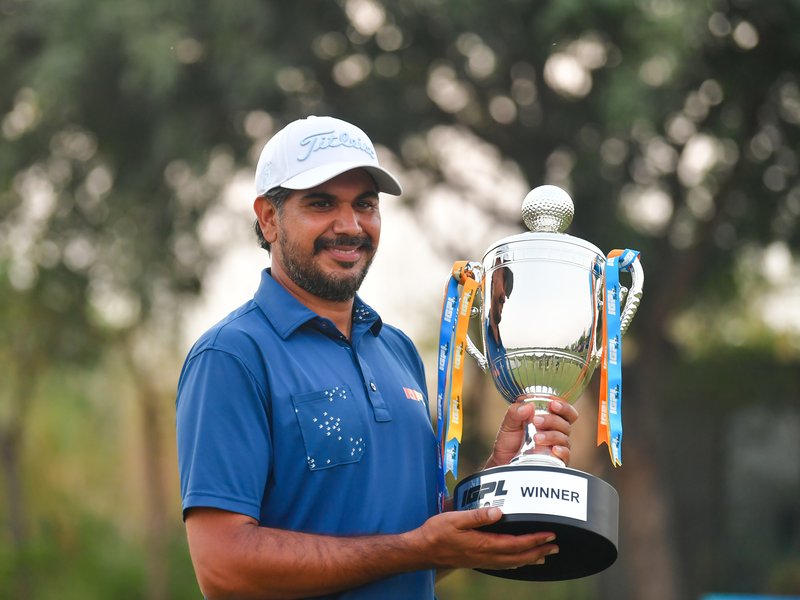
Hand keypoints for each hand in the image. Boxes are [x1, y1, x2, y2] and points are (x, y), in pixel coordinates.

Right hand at [412, 507, 558, 570]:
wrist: (422, 550)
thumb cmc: (436, 533)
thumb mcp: (454, 519)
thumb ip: (477, 516)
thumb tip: (499, 511)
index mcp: (483, 544)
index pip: (516, 544)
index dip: (535, 540)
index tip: (550, 534)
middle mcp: (486, 556)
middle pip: (519, 557)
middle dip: (539, 551)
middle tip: (556, 545)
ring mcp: (483, 560)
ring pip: (514, 563)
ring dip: (531, 558)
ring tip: (545, 554)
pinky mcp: (479, 561)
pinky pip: (504, 564)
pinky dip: (517, 562)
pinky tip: (520, 560)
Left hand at [484, 399, 578, 468]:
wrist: (503, 461)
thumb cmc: (509, 441)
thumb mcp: (508, 424)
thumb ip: (515, 412)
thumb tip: (528, 406)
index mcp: (548, 418)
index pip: (564, 411)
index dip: (563, 406)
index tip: (552, 404)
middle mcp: (555, 431)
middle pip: (565, 423)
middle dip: (552, 420)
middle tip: (536, 421)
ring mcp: (556, 446)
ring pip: (564, 438)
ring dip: (551, 435)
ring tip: (535, 438)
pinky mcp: (556, 460)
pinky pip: (566, 455)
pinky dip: (561, 451)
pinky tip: (553, 449)